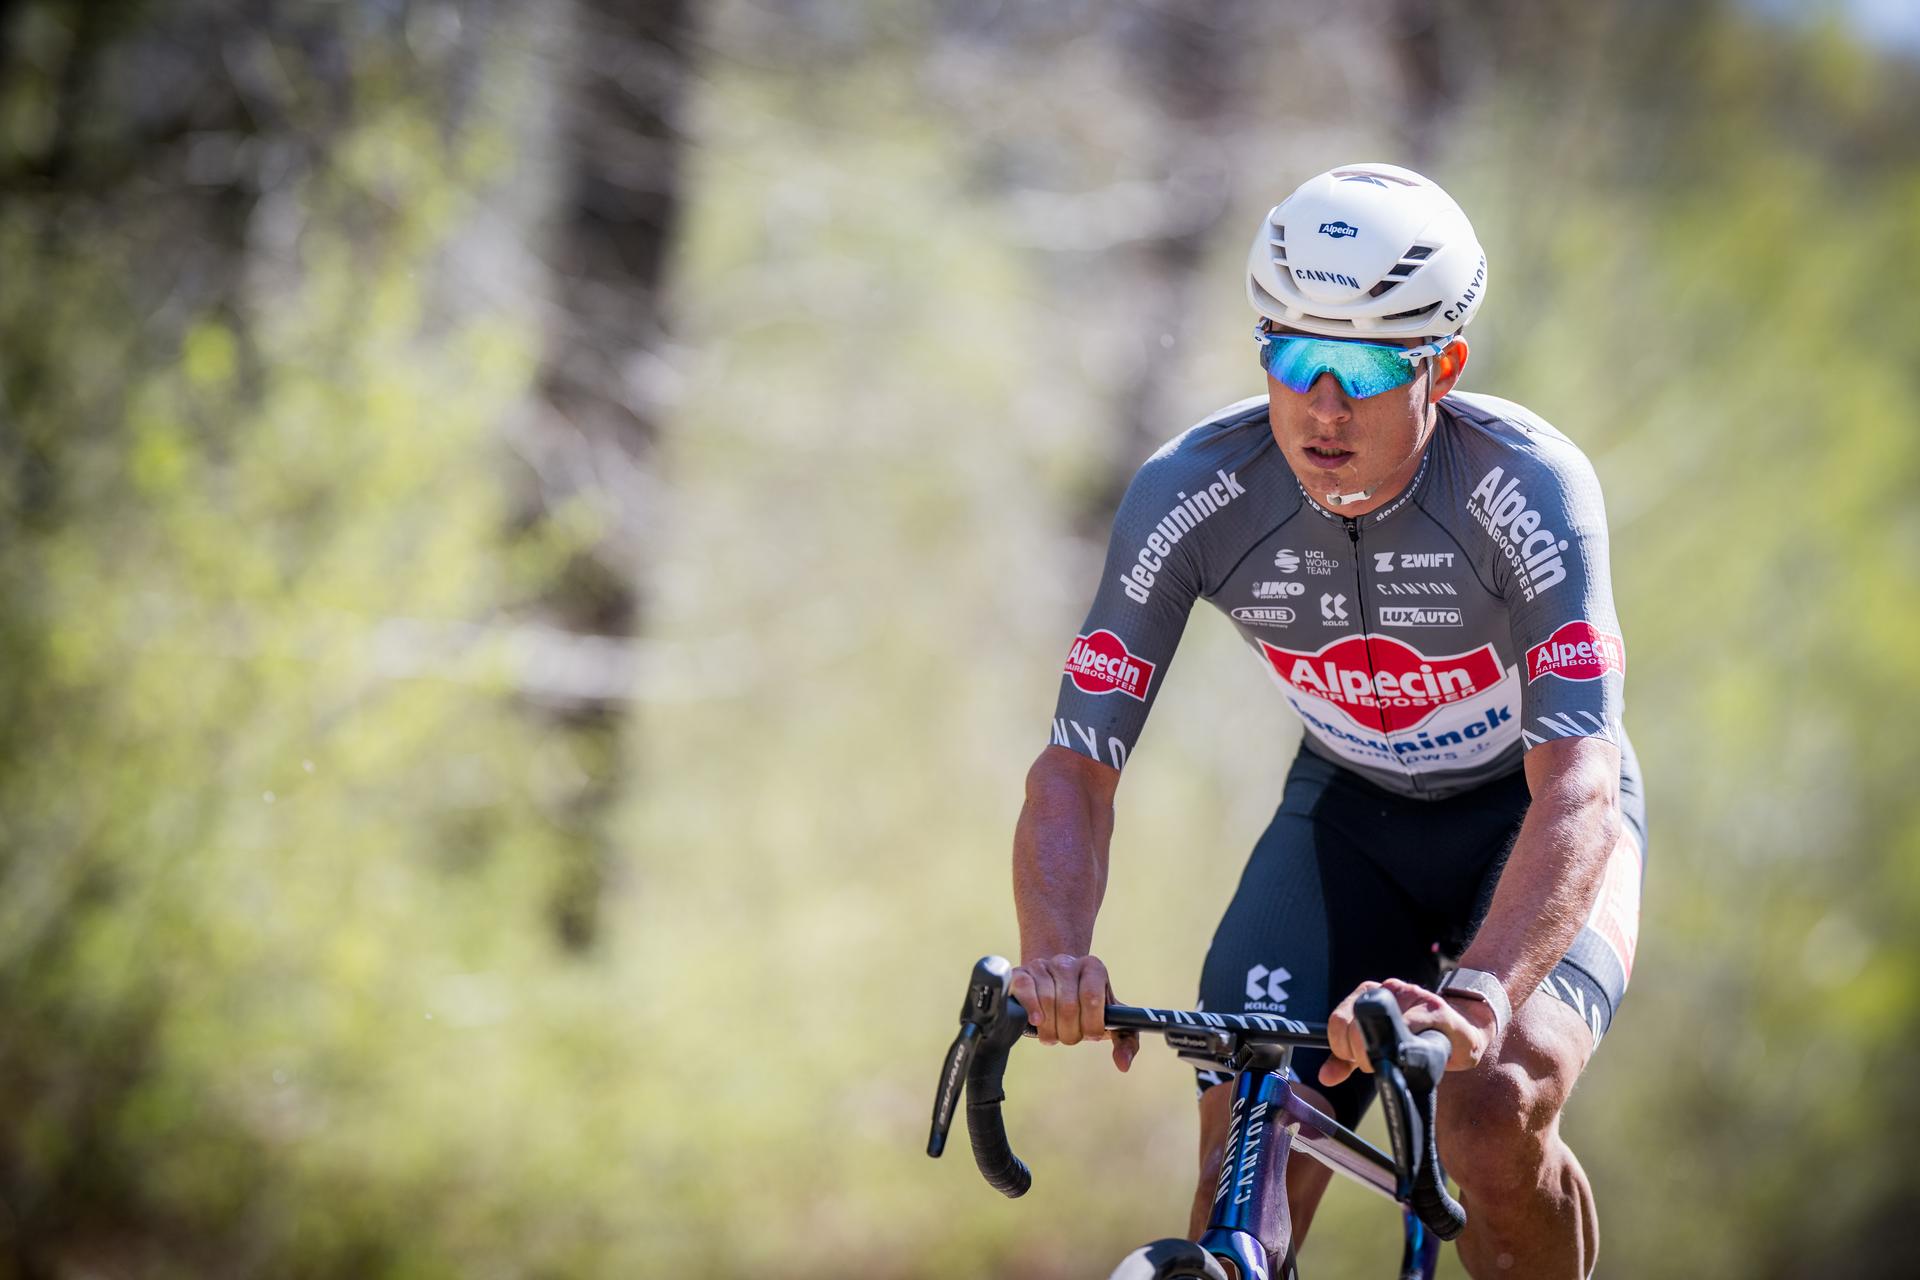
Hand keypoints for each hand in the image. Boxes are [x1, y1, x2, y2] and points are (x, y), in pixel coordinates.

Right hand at [1008, 953, 1139, 1071]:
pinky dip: (1032, 1008)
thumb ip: (1125, 1041)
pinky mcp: (1021, 973)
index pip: (1091, 999)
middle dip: (1069, 1032)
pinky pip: (1026, 989)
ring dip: (1050, 1028)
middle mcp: (1068, 963)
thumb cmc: (1083, 1007)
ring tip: (1053, 1032)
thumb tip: (1123, 1065)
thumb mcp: (1108, 1019)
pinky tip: (1037, 1021)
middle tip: (1069, 1035)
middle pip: (1068, 1006)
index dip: (1090, 1025)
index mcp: (1094, 969)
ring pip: (1047, 1001)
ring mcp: (1043, 966)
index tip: (1090, 1033)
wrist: (1053, 984)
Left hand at [1318, 976, 1494, 1087]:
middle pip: (1353, 1026)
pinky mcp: (1435, 1009)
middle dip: (1361, 1055)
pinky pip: (1410, 1032)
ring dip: (1383, 1056)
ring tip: (1396, 1061)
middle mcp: (1387, 989)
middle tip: (1378, 1065)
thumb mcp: (1378, 1049)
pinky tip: (1414, 1055)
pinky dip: (1406, 1050)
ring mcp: (1412, 995)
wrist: (1462, 1033)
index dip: (1342, 1048)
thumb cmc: (1418, 1039)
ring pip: (1379, 1031)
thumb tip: (1325, 1076)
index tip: (1355, 1061)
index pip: (1337, 1021)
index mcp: (1368, 994)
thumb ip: (1349, 1060)